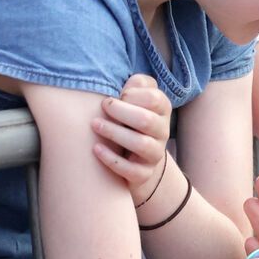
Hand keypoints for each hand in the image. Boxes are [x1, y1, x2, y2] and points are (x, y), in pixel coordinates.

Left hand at [91, 74, 172, 204]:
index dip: (131, 95)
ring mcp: (155, 154)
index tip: (114, 95)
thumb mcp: (132, 95)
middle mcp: (163, 132)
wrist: (132, 151)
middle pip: (147, 121)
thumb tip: (126, 87)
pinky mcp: (144, 173)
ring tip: (95, 125)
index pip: (154, 99)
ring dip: (115, 133)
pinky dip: (112, 160)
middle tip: (102, 107)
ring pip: (142, 145)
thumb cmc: (126, 115)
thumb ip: (133, 85)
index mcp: (162, 109)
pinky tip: (96, 149)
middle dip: (121, 112)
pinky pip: (132, 170)